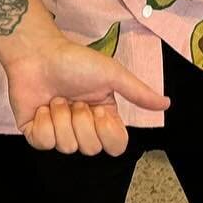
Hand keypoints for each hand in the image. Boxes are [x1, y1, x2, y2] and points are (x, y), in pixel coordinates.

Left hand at [1, 32, 167, 156]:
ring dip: (60, 117)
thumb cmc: (75, 61)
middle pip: (90, 148)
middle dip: (81, 120)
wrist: (38, 54)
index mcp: (104, 117)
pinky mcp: (36, 133)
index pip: (116, 146)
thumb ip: (138, 92)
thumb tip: (166, 104)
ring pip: (66, 146)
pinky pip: (44, 143)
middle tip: (74, 99)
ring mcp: (59, 132)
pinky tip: (42, 107)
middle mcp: (84, 128)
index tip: (99, 110)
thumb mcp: (112, 74)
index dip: (107, 131)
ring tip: (57, 98)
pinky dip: (42, 123)